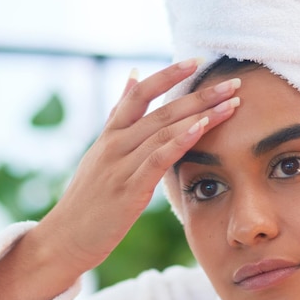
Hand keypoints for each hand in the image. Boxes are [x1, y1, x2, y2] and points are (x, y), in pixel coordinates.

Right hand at [32, 58, 240, 276]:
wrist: (65, 238)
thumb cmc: (87, 201)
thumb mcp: (99, 155)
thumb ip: (118, 118)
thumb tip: (130, 77)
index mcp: (109, 135)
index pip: (139, 93)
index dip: (167, 75)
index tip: (196, 61)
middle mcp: (114, 144)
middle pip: (160, 110)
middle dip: (200, 95)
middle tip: (234, 83)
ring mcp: (119, 165)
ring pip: (163, 130)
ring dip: (201, 115)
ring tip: (231, 104)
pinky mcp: (127, 189)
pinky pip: (156, 158)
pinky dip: (179, 141)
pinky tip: (201, 128)